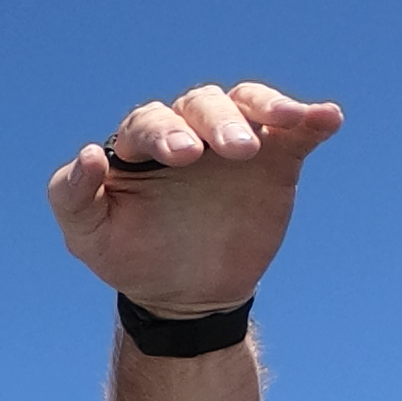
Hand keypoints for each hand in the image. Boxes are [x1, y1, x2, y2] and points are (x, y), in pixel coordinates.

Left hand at [46, 82, 344, 319]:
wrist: (185, 296)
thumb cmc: (131, 257)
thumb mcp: (89, 237)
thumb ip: (74, 196)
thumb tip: (90, 155)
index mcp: (140, 143)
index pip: (149, 123)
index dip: (164, 133)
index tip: (184, 155)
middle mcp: (188, 130)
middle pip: (203, 106)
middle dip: (219, 124)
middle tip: (237, 151)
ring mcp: (233, 141)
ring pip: (248, 105)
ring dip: (266, 109)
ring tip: (283, 125)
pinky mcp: (274, 158)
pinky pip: (295, 132)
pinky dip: (311, 120)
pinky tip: (327, 119)